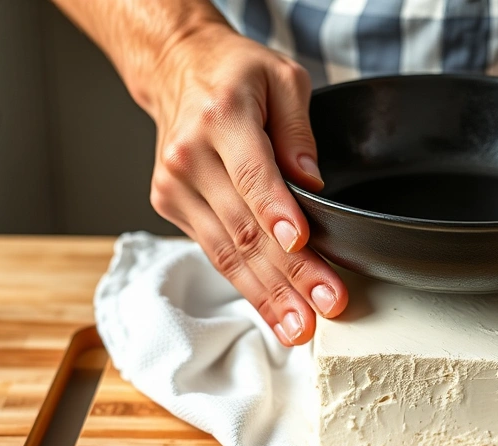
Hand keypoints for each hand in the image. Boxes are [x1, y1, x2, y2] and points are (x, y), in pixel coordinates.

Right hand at [145, 24, 346, 345]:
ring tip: (300, 326)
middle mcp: (191, 155)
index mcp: (223, 116)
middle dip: (290, 272)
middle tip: (326, 304)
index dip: (277, 212)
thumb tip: (313, 183)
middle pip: (246, 225)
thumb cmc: (236, 74)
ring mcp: (176, 185)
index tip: (302, 243)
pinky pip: (216, 252)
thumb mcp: (283, 78)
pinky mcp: (171, 205)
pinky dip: (247, 285)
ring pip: (228, 251)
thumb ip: (299, 130)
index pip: (253, 173)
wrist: (175, 68)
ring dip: (269, 294)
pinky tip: (274, 311)